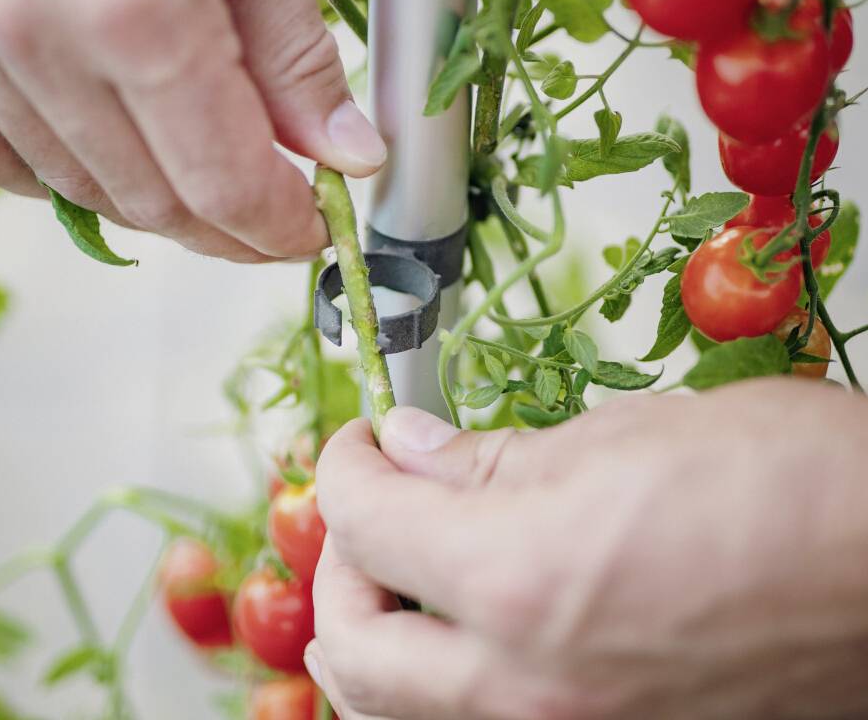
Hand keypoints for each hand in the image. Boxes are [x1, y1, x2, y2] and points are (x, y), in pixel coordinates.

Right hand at [0, 0, 383, 262]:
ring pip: (75, 187)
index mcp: (138, 10)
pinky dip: (61, 174)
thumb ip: (298, 58)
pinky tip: (104, 153)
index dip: (279, 226)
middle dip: (227, 227)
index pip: (222, 181)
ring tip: (204, 176)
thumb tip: (342, 151)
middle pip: (150, 200)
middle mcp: (37, 36)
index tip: (312, 226)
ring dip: (154, 203)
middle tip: (273, 210)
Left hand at [310, 383, 867, 719]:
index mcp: (519, 581)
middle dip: (340, 564)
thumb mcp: (618, 437)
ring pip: (397, 716)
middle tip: (369, 507)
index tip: (360, 441)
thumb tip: (410, 451)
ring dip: (371, 640)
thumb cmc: (787, 483)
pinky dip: (433, 687)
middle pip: (353, 645)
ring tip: (393, 578)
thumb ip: (488, 458)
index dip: (344, 466)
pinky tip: (460, 635)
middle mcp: (527, 688)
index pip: (365, 523)